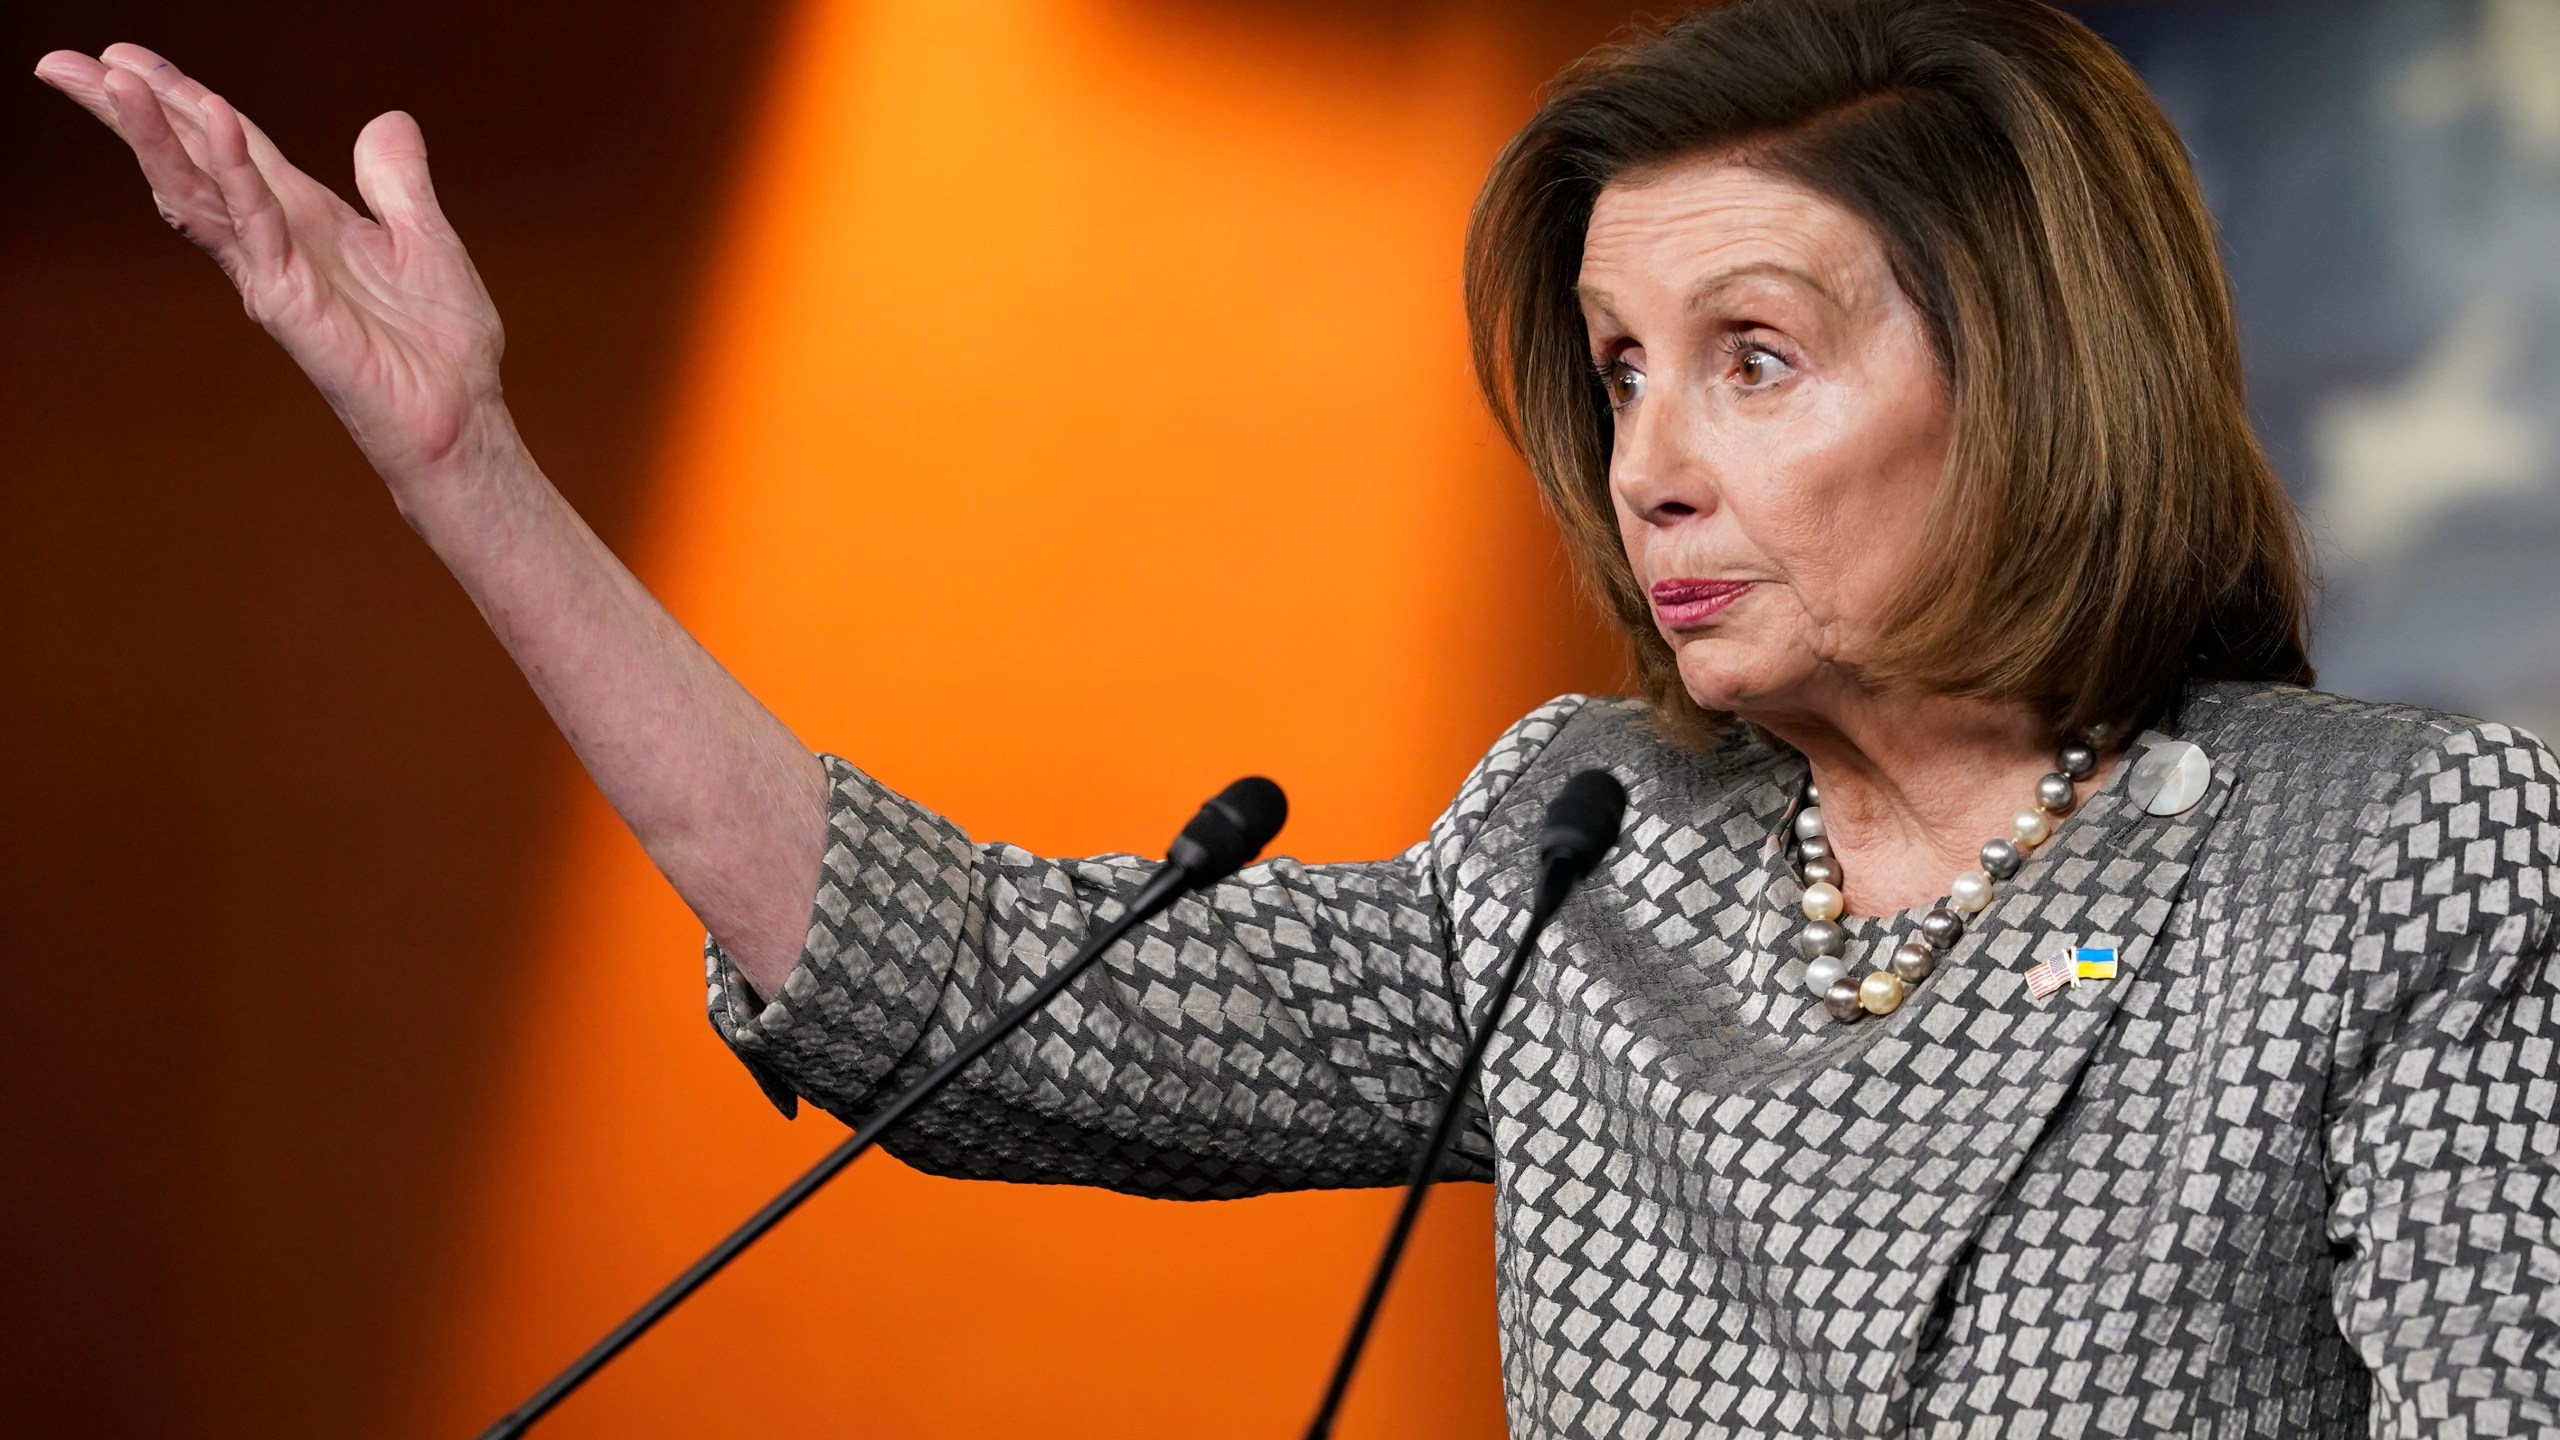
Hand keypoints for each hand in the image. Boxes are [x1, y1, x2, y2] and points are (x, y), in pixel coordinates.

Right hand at [35, 44, 513, 493]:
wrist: (461, 414)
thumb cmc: (441, 345)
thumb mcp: (426, 237)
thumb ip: (397, 181)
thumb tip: (387, 120)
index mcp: (302, 219)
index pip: (228, 146)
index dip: (178, 99)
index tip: (123, 58)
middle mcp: (275, 242)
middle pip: (188, 161)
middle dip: (128, 112)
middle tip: (63, 62)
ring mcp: (273, 272)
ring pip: (199, 189)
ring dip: (154, 132)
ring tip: (112, 78)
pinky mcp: (289, 300)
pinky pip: (258, 222)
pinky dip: (237, 169)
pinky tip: (217, 121)